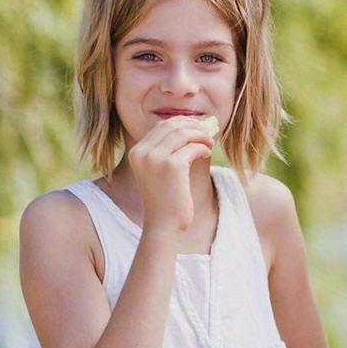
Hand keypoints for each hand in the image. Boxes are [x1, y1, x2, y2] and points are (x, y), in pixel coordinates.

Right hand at [127, 117, 213, 233]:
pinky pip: (192, 148)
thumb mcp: (159, 173)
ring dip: (200, 136)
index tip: (196, 127)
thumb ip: (167, 152)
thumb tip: (190, 130)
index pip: (160, 126)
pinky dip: (202, 148)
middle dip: (192, 126)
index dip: (181, 123)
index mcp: (137, 152)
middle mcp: (143, 152)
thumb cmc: (166, 201)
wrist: (164, 225)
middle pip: (171, 125)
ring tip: (210, 142)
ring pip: (183, 133)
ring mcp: (155, 158)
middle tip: (207, 132)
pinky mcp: (172, 166)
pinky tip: (207, 153)